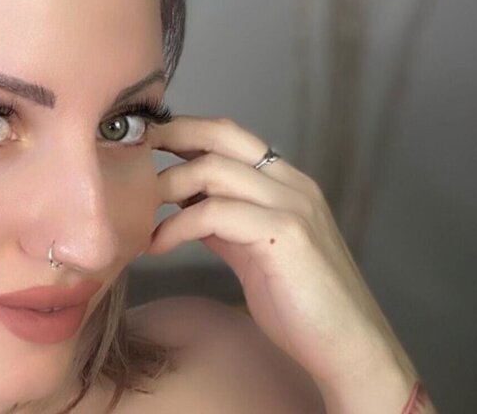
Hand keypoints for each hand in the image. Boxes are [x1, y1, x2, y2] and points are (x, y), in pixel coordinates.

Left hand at [146, 115, 419, 410]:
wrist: (348, 346)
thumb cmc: (300, 303)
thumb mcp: (253, 251)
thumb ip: (224, 223)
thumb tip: (182, 205)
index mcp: (285, 183)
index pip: (229, 135)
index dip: (182, 130)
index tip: (142, 144)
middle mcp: (291, 183)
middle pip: (221, 134)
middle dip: (169, 136)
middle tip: (128, 156)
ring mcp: (291, 204)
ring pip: (211, 170)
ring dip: (163, 188)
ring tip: (134, 215)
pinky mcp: (284, 234)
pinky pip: (214, 213)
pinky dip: (176, 226)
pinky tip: (156, 245)